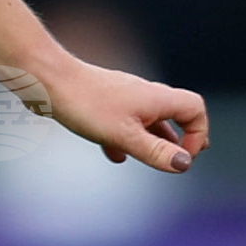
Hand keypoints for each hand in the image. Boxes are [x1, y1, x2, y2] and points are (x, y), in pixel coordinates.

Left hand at [30, 55, 205, 173]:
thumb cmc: (86, 105)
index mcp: (157, 98)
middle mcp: (144, 94)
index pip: (195, 108)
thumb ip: (156, 151)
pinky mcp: (103, 102)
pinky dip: (125, 139)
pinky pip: (123, 121)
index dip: (198, 133)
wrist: (47, 80)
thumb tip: (185, 164)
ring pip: (148, 119)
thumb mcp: (125, 135)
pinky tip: (114, 156)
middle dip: (180, 138)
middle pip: (175, 112)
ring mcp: (123, 97)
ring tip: (152, 160)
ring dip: (153, 140)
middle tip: (178, 160)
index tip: (183, 156)